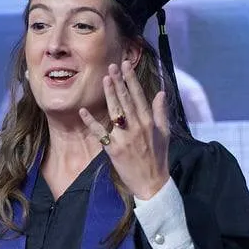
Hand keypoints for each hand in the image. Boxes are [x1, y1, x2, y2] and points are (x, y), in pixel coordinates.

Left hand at [79, 61, 170, 200]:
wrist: (152, 184)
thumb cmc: (158, 158)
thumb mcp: (164, 133)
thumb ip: (161, 112)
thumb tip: (160, 92)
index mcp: (150, 123)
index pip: (139, 96)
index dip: (131, 80)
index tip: (125, 65)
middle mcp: (138, 128)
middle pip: (127, 100)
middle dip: (119, 82)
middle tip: (112, 66)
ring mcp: (125, 138)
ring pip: (116, 112)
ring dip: (110, 95)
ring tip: (104, 79)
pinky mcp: (114, 149)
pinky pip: (101, 133)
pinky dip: (92, 122)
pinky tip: (84, 111)